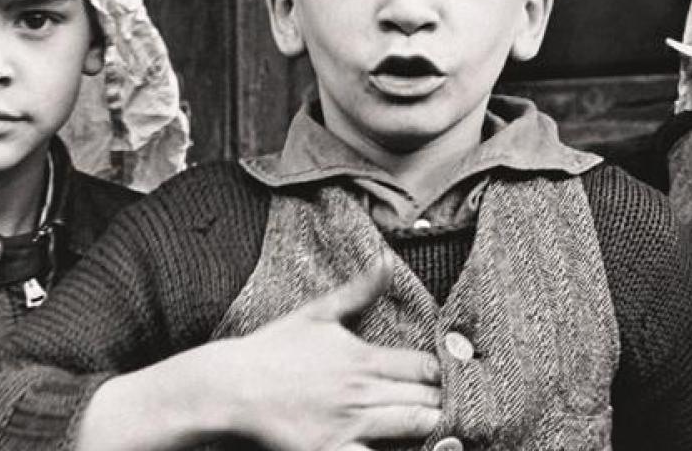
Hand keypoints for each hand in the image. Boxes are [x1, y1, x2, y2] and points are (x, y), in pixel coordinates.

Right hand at [217, 258, 443, 450]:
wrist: (229, 387)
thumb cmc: (271, 349)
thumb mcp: (317, 312)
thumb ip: (360, 290)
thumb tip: (388, 258)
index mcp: (363, 357)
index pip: (425, 366)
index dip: (446, 374)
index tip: (456, 378)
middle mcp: (361, 392)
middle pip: (427, 399)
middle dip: (445, 403)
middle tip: (462, 408)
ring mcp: (348, 425)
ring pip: (413, 426)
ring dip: (433, 426)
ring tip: (447, 429)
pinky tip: (413, 449)